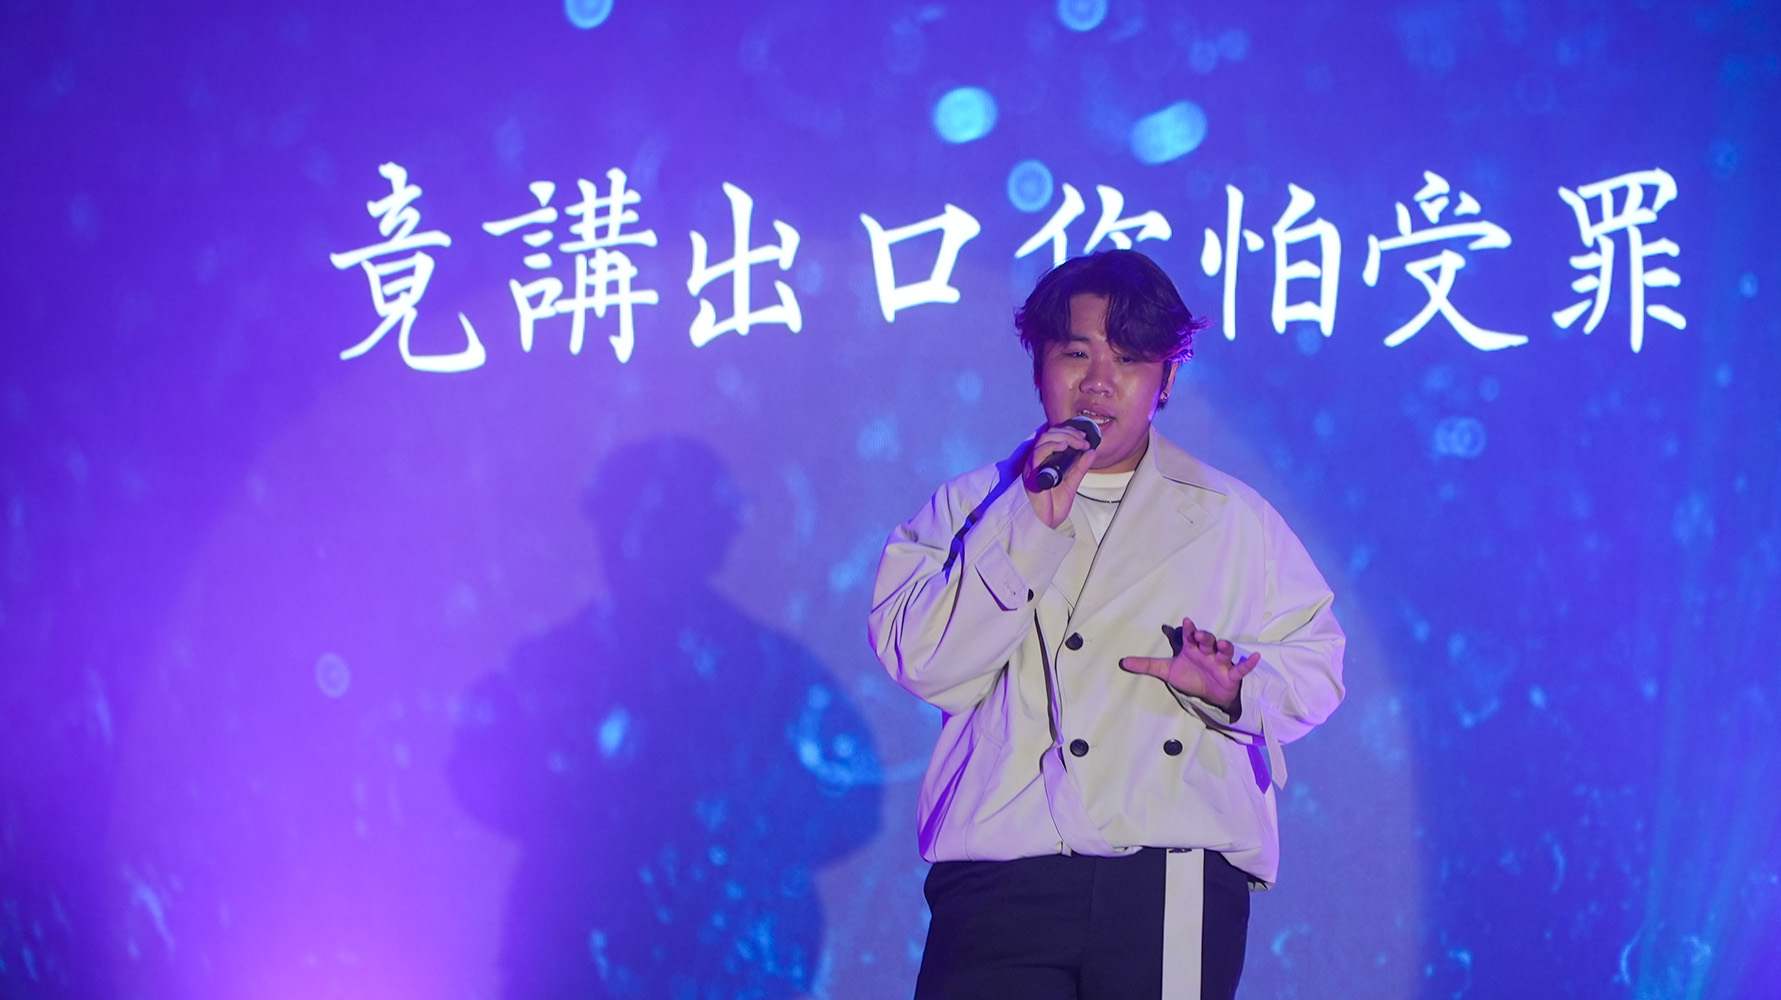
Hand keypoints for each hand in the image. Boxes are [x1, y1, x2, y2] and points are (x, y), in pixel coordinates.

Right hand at [1024, 421, 1097, 528]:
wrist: (1046, 525)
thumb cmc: (1052, 507)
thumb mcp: (1072, 483)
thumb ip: (1080, 467)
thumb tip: (1091, 452)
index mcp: (1044, 462)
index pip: (1053, 437)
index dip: (1068, 432)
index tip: (1084, 436)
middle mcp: (1036, 462)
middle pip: (1049, 435)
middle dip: (1069, 433)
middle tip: (1084, 440)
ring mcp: (1033, 468)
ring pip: (1044, 440)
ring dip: (1064, 437)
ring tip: (1079, 443)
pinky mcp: (1031, 476)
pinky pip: (1038, 455)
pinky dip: (1051, 446)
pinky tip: (1064, 446)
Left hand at [1119, 616, 1256, 713]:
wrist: (1209, 694)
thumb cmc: (1191, 677)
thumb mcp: (1167, 671)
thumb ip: (1147, 665)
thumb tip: (1122, 662)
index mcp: (1193, 649)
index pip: (1190, 636)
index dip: (1188, 630)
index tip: (1185, 623)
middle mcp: (1207, 653)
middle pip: (1208, 641)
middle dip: (1205, 637)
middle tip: (1200, 634)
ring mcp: (1221, 663)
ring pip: (1225, 651)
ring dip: (1224, 647)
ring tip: (1222, 645)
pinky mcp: (1231, 675)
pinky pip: (1242, 668)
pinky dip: (1249, 663)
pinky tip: (1256, 657)